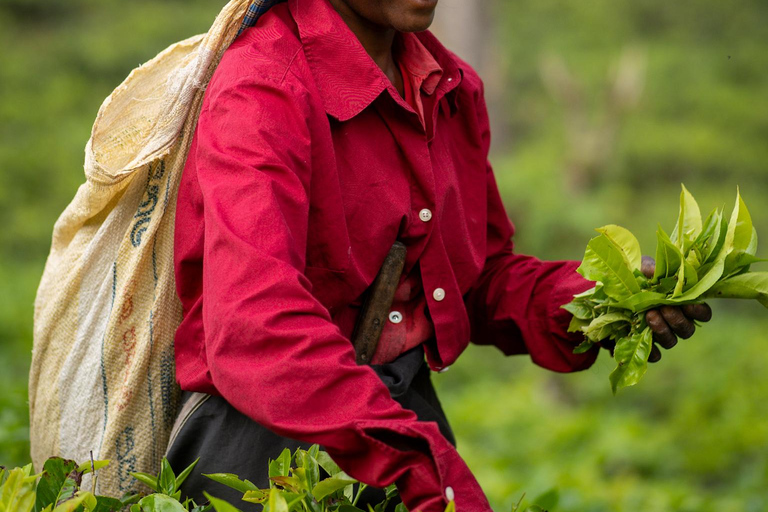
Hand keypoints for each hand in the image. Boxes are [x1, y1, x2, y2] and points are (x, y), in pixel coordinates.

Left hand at [598, 256, 712, 361]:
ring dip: (663, 330)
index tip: (687, 303)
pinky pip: (653, 355)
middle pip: (687, 329)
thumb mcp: (638, 269)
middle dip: (677, 319)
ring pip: (671, 341)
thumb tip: (654, 271)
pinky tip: (640, 338)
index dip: (699, 311)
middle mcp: (674, 322)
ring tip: (649, 316)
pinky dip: (649, 349)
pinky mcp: (644, 347)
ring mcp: (660, 336)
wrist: (606, 298)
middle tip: (663, 308)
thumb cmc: (631, 280)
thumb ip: (649, 268)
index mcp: (680, 304)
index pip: (702, 313)